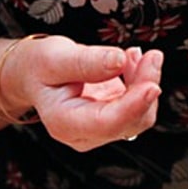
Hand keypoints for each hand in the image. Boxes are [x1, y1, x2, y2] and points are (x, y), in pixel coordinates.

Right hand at [4, 37, 162, 148]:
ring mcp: (103, 129)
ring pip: (142, 113)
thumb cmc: (39, 68)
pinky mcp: (116, 119)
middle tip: (150, 55)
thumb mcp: (54, 57)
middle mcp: (85, 134)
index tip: (152, 85)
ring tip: (133, 54)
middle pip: (130, 120)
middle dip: (145, 85)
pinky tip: (131, 61)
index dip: (133, 106)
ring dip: (146, 81)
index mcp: (64, 123)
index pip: (107, 123)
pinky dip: (143, 81)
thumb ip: (86, 61)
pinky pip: (141, 105)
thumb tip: (118, 60)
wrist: (35, 75)